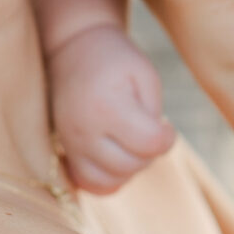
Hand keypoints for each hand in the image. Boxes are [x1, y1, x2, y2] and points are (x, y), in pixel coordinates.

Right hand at [47, 24, 175, 193]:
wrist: (74, 49)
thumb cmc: (117, 61)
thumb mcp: (146, 76)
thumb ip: (154, 114)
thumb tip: (153, 148)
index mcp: (107, 106)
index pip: (150, 143)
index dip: (167, 137)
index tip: (165, 124)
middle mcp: (84, 130)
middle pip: (132, 165)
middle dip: (149, 152)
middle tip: (147, 129)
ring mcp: (71, 144)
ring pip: (111, 181)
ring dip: (130, 167)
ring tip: (131, 142)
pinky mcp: (66, 151)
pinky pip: (90, 184)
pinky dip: (109, 179)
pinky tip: (116, 157)